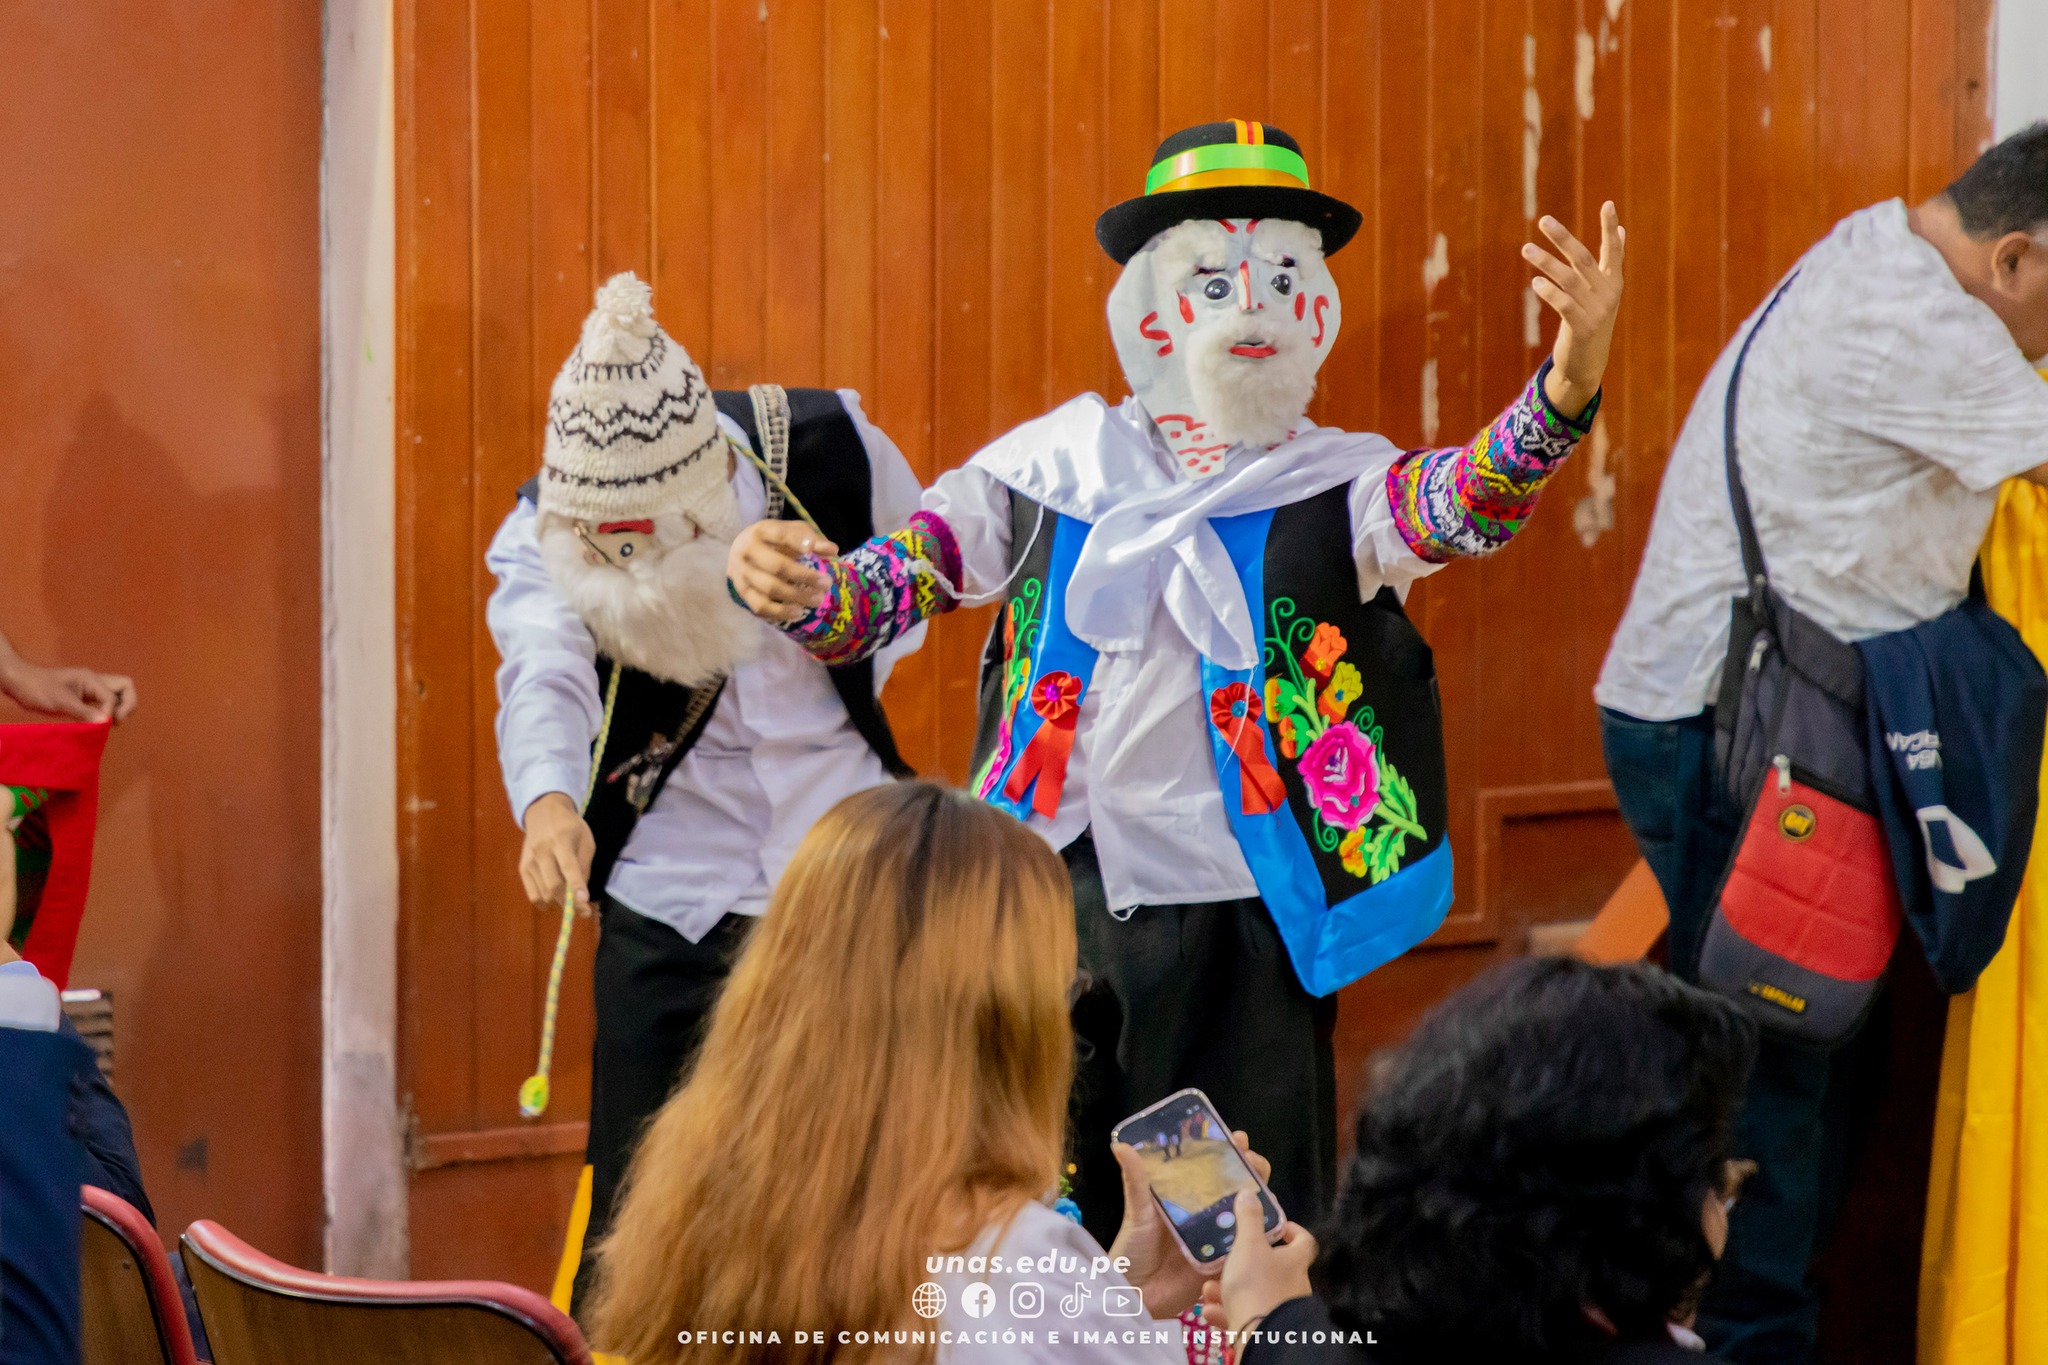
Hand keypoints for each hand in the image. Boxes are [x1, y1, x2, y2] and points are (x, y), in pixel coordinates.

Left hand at [0, 660, 136, 722]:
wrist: (18, 683)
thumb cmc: (36, 689)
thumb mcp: (60, 702)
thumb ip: (84, 712)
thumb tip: (105, 723)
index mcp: (90, 679)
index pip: (114, 696)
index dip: (111, 711)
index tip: (101, 724)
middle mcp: (94, 681)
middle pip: (126, 688)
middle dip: (127, 705)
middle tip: (114, 721)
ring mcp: (89, 688)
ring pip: (118, 695)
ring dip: (119, 708)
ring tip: (108, 722)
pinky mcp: (83, 696)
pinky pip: (104, 702)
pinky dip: (107, 711)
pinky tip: (97, 721)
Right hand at [520, 791, 593, 912]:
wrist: (543, 812)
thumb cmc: (570, 827)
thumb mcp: (585, 840)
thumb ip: (584, 865)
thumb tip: (581, 893)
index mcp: (561, 840)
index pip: (568, 867)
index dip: (576, 886)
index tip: (584, 903)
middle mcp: (542, 851)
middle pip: (553, 885)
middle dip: (569, 903)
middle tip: (582, 911)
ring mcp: (529, 860)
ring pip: (543, 894)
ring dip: (558, 904)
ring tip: (569, 901)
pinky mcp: (522, 868)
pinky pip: (532, 895)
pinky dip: (545, 903)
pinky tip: (554, 900)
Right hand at [726, 521, 836, 623]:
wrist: (740, 550)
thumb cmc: (773, 540)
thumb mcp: (790, 531)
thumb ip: (811, 538)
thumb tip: (833, 550)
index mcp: (761, 531)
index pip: (779, 535)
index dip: (795, 541)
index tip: (811, 548)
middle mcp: (747, 551)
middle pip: (777, 566)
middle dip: (804, 576)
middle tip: (827, 583)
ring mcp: (742, 572)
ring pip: (770, 588)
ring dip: (796, 596)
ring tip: (818, 599)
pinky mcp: (742, 591)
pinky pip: (760, 606)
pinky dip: (780, 612)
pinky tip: (798, 612)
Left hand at [1108, 1130, 1271, 1319]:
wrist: (1136, 1294)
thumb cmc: (1132, 1250)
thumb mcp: (1136, 1211)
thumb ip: (1135, 1180)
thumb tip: (1120, 1145)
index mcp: (1184, 1197)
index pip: (1210, 1168)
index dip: (1226, 1151)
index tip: (1236, 1138)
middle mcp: (1203, 1214)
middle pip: (1234, 1186)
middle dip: (1249, 1169)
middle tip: (1252, 1160)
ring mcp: (1215, 1236)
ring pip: (1245, 1212)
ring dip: (1258, 1197)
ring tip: (1262, 1185)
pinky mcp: (1222, 1260)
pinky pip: (1244, 1245)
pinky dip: (1256, 1233)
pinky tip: (1265, 1222)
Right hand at [1216, 1187, 1316, 1340]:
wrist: (1259, 1337)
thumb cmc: (1256, 1284)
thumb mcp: (1248, 1245)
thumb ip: (1248, 1219)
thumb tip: (1249, 1191)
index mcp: (1294, 1261)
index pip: (1303, 1240)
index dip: (1291, 1230)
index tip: (1275, 1226)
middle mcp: (1292, 1286)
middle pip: (1274, 1267)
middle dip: (1246, 1262)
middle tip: (1227, 1258)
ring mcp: (1280, 1309)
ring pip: (1254, 1292)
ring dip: (1229, 1288)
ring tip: (1208, 1288)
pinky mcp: (1265, 1329)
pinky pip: (1245, 1316)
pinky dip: (1226, 1311)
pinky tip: (1208, 1311)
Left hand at [1526, 201, 1624, 419]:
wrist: (1587, 365)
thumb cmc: (1591, 322)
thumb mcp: (1603, 292)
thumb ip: (1609, 262)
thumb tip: (1622, 230)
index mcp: (1614, 283)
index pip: (1613, 250)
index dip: (1610, 228)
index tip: (1608, 204)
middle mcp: (1608, 295)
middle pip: (1583, 259)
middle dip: (1563, 238)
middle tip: (1543, 220)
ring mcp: (1597, 312)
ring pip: (1569, 280)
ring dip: (1546, 263)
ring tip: (1526, 248)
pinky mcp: (1582, 329)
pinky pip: (1564, 305)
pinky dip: (1550, 293)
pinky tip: (1535, 283)